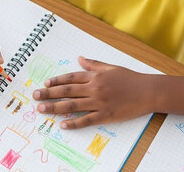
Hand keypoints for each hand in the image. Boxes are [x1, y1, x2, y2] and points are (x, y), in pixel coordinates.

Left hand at [32, 56, 154, 128]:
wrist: (148, 91)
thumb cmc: (130, 78)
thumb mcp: (111, 67)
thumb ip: (93, 64)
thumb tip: (79, 58)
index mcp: (95, 76)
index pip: (71, 78)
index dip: (56, 81)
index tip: (45, 84)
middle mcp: (94, 88)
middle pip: (67, 91)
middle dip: (49, 94)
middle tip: (35, 96)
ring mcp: (99, 102)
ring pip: (72, 105)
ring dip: (55, 107)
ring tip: (42, 109)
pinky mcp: (106, 115)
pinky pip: (87, 120)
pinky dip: (74, 123)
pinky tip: (62, 124)